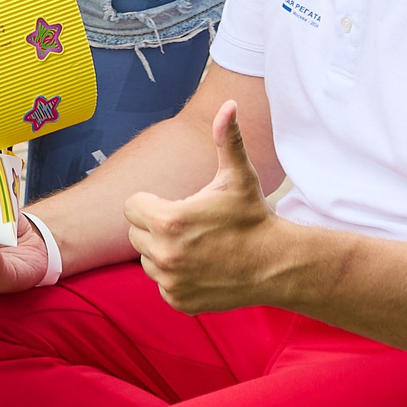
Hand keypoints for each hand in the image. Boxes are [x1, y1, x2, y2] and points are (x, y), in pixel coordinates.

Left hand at [122, 102, 285, 314]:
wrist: (275, 265)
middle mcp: (164, 254)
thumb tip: (228, 105)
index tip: (175, 204)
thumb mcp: (238, 176)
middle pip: (135, 233)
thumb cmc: (253, 217)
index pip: (131, 207)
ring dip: (162, 251)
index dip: (151, 202)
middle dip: (155, 226)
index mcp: (169, 221)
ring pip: (146, 260)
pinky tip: (200, 266)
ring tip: (195, 245)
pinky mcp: (177, 300)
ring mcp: (170, 281)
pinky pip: (161, 283)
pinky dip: (174, 276)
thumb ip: (226, 140)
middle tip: (188, 225)